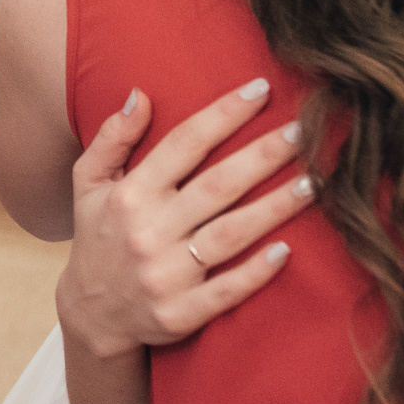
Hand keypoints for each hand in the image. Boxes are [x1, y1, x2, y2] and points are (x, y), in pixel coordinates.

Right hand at [54, 79, 314, 360]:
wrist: (91, 313)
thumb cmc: (98, 236)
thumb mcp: (88, 182)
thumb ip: (112, 138)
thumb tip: (140, 95)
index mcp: (130, 194)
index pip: (183, 144)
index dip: (224, 113)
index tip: (261, 89)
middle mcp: (148, 231)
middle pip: (217, 186)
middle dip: (264, 155)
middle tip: (306, 130)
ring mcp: (165, 275)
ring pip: (230, 234)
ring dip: (275, 208)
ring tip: (314, 183)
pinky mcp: (180, 314)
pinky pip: (227, 291)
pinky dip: (257, 272)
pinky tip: (287, 250)